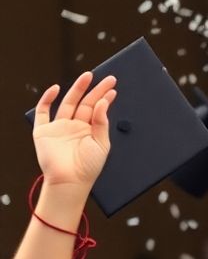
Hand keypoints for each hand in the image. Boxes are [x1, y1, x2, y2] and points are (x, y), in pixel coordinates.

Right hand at [32, 72, 117, 191]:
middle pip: (85, 103)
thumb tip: (102, 102)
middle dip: (95, 90)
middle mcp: (74, 127)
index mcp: (89, 131)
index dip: (104, 98)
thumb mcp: (102, 144)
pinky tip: (57, 89)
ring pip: (68, 103)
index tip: (112, 88)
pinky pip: (43, 112)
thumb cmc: (88, 167)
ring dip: (77, 89)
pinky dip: (47, 99)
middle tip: (108, 78)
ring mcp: (59, 127)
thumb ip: (101, 122)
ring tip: (88, 77)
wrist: (70, 181)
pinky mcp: (44, 131)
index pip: (97, 110)